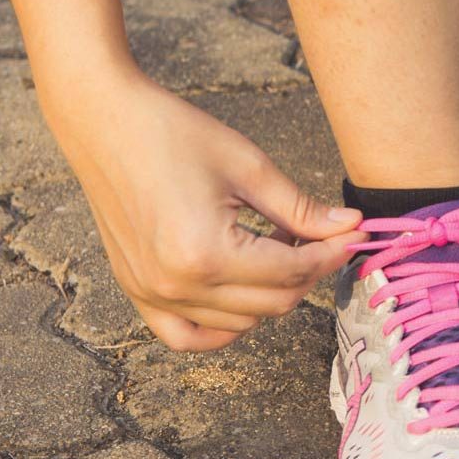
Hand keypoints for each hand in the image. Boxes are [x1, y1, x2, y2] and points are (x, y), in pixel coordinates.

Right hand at [43, 69, 366, 351]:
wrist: (104, 122)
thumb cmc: (173, 134)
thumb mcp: (249, 167)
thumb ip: (302, 209)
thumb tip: (351, 227)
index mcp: (206, 254)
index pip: (293, 272)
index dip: (332, 253)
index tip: (354, 235)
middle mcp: (177, 285)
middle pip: (273, 303)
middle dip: (308, 272)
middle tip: (317, 234)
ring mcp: (152, 294)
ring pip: (241, 322)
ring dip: (270, 292)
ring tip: (272, 244)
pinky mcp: (136, 291)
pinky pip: (187, 336)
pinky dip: (222, 326)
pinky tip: (241, 293)